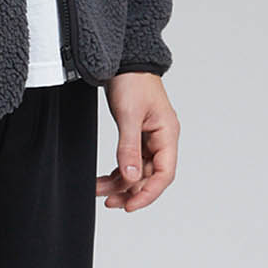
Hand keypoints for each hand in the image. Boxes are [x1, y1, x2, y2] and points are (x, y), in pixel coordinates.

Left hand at [96, 72, 177, 211]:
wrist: (124, 61)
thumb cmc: (132, 81)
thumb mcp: (128, 115)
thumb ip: (128, 147)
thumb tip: (129, 177)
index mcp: (167, 134)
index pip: (164, 174)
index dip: (148, 193)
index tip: (130, 205)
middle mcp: (161, 139)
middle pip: (150, 176)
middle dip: (130, 191)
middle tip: (109, 202)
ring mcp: (149, 138)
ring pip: (137, 171)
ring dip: (120, 184)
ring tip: (99, 192)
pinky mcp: (136, 135)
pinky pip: (130, 161)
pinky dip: (117, 172)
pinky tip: (104, 180)